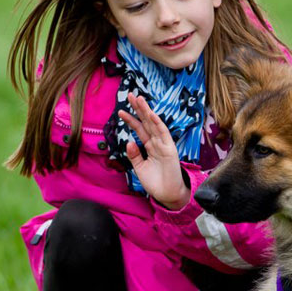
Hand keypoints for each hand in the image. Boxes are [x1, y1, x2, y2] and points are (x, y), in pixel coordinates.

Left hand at [118, 93, 189, 209]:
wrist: (167, 195)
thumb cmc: (155, 183)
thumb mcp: (140, 168)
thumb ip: (134, 155)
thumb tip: (129, 142)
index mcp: (150, 147)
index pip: (140, 130)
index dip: (131, 120)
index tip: (121, 111)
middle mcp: (157, 143)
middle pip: (146, 123)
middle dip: (138, 109)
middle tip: (130, 95)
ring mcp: (164, 145)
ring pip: (154, 124)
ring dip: (147, 111)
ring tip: (138, 99)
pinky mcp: (170, 149)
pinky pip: (163, 134)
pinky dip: (157, 123)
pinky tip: (150, 114)